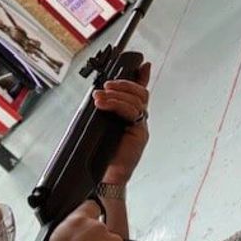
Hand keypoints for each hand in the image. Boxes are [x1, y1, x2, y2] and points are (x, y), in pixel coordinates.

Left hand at [93, 63, 151, 184]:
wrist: (105, 176)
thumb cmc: (101, 154)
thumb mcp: (100, 126)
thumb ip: (104, 111)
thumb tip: (97, 95)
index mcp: (130, 117)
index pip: (139, 93)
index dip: (142, 77)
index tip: (143, 64)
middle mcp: (138, 120)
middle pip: (140, 93)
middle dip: (123, 84)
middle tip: (105, 85)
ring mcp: (140, 126)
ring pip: (135, 100)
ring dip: (115, 94)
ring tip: (99, 97)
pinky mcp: (139, 133)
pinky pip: (131, 112)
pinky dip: (117, 104)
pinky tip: (104, 103)